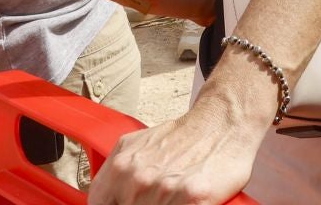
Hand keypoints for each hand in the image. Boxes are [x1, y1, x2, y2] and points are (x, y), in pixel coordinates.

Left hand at [87, 96, 263, 204]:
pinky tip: (188, 200)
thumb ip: (117, 175)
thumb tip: (105, 198)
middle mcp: (137, 180)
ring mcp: (163, 191)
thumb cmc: (182, 137)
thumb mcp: (136, 148)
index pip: (99, 204)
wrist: (220, 123)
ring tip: (175, 196)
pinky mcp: (192, 199)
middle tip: (158, 196)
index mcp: (120, 168)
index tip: (122, 204)